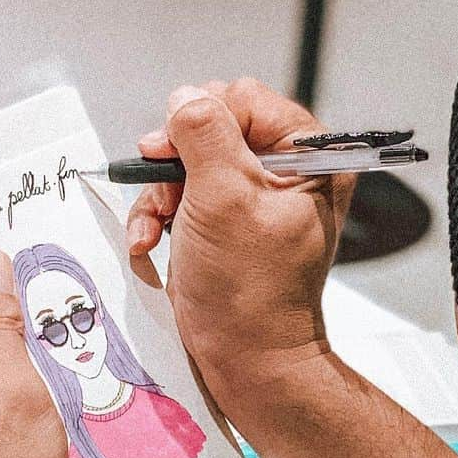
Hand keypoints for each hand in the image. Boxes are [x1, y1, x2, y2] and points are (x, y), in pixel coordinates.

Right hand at [127, 79, 354, 420]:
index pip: (245, 100)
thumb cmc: (249, 291)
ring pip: (188, 165)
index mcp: (308, 157)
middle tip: (161, 190)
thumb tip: (184, 98)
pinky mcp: (222, 227)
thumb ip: (204, 135)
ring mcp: (250, 201)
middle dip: (174, 163)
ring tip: (151, 230)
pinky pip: (181, 199)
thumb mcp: (223, 199)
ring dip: (159, 195)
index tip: (169, 150)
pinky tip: (149, 244)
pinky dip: (158, 219)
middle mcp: (284, 173)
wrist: (246, 359)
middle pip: (211, 129)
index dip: (201, 119)